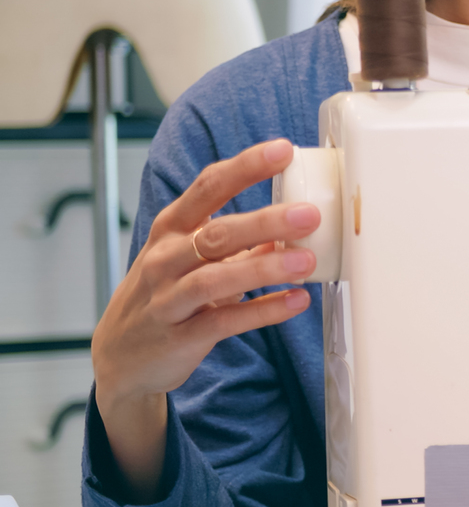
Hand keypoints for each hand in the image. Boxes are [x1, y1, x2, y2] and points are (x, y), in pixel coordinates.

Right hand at [92, 139, 319, 500]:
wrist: (120, 357)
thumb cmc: (165, 294)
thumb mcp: (194, 258)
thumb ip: (243, 242)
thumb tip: (299, 223)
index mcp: (172, 228)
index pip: (207, 186)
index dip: (246, 167)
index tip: (283, 149)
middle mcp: (165, 258)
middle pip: (216, 234)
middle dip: (264, 222)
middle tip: (310, 214)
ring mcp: (168, 299)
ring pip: (215, 278)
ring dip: (264, 268)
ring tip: (307, 261)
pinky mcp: (179, 337)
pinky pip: (223, 321)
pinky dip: (262, 311)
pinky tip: (297, 302)